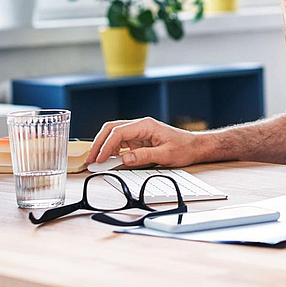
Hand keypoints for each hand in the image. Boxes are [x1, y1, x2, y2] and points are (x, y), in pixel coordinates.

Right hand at [87, 116, 204, 167]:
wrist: (194, 146)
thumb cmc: (183, 148)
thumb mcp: (165, 155)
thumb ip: (144, 156)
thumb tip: (125, 158)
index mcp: (145, 125)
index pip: (119, 132)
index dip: (106, 146)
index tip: (98, 159)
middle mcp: (140, 126)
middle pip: (112, 129)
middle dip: (99, 143)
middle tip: (90, 159)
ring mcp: (139, 132)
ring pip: (114, 135)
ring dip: (103, 146)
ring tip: (95, 161)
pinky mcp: (139, 139)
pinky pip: (121, 142)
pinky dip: (112, 150)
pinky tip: (108, 160)